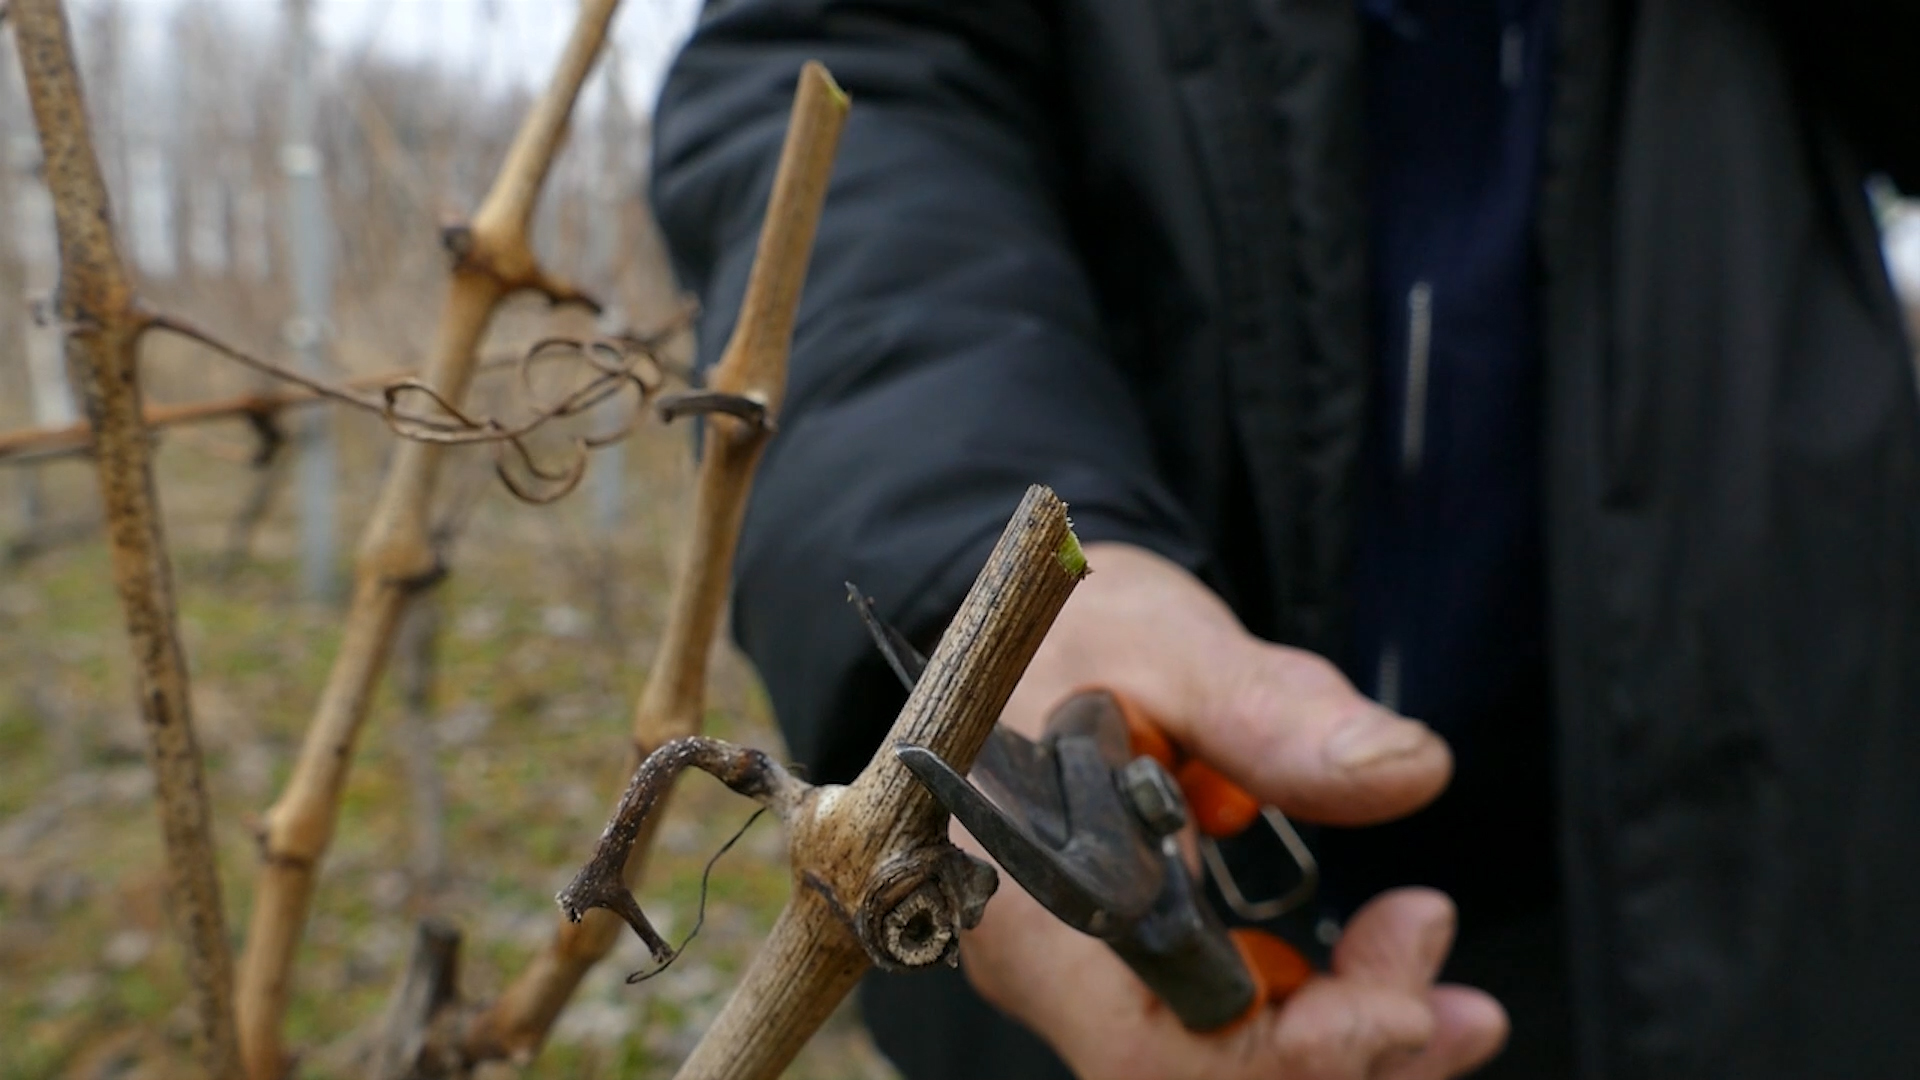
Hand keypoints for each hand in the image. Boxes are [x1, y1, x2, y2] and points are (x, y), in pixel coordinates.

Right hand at [955, 543, 1508, 1078]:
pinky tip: (1393, 976)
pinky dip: (1325, 1028)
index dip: (1287, 1056)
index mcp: (1034, 892)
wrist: (1028, 637)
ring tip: (1454, 1005)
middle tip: (1424, 942)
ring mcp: (1086, 981)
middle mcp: (1046, 964)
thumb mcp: (1164, 642)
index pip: (1151, 1047)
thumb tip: (1400, 771)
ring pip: (1218, 1073)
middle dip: (1345, 1050)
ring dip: (1351, 1050)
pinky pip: (1224, 1040)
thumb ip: (1272, 710)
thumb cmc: (1065, 633)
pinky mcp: (1132, 974)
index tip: (1398, 999)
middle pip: (1196, 1078)